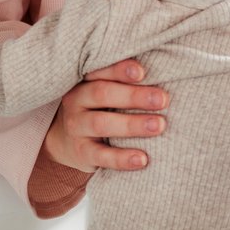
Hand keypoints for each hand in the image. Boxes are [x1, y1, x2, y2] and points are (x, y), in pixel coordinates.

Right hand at [41, 60, 168, 172]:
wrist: (66, 141)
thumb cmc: (98, 109)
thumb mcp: (103, 92)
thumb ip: (124, 83)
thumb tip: (163, 79)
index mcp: (84, 80)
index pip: (100, 71)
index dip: (120, 70)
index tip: (142, 72)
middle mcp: (77, 101)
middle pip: (102, 94)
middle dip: (133, 96)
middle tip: (162, 100)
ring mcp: (77, 127)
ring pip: (102, 124)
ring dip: (132, 125)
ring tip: (159, 126)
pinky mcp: (82, 152)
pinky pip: (102, 156)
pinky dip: (122, 158)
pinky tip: (143, 159)